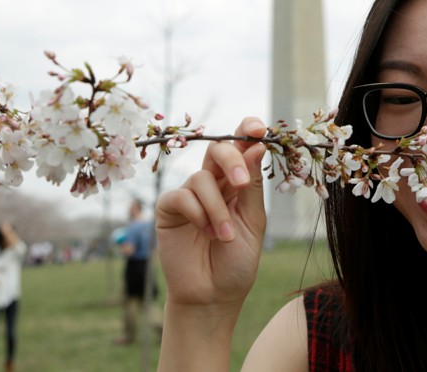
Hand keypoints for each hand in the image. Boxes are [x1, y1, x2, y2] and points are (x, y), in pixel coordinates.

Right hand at [156, 117, 267, 309]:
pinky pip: (181, 196)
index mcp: (238, 183)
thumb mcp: (253, 222)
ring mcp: (189, 194)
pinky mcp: (169, 209)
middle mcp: (214, 183)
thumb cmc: (237, 261)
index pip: (241, 146)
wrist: (213, 296)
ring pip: (202, 177)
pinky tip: (204, 234)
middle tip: (240, 185)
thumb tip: (257, 146)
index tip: (257, 130)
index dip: (247, 131)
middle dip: (232, 160)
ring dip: (217, 209)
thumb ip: (252, 186)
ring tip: (224, 237)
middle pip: (218, 149)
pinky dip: (197, 213)